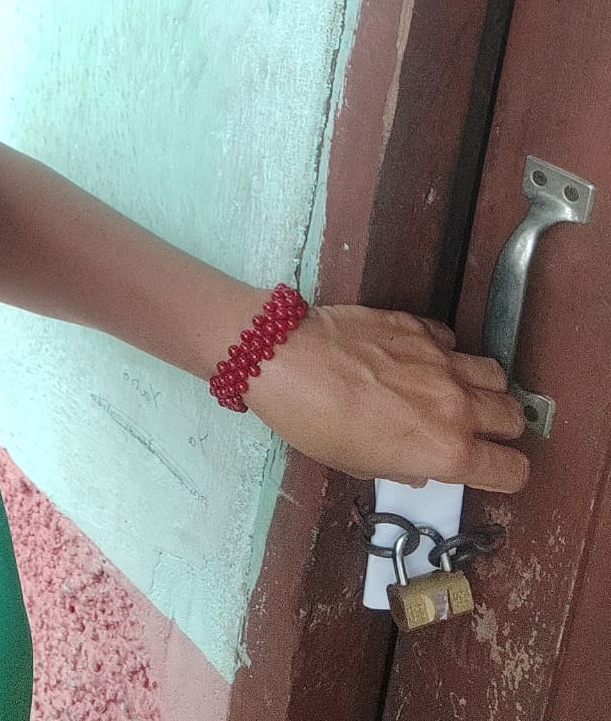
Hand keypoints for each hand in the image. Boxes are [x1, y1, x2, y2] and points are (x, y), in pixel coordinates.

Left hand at [245, 303, 528, 491]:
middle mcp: (456, 405)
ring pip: (493, 374)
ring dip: (482, 387)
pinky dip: (445, 353)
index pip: (512, 469)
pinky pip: (453, 341)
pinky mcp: (419, 325)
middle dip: (500, 427)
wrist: (284, 358)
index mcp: (446, 451)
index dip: (504, 472)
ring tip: (455, 392)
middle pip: (513, 416)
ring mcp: (441, 359)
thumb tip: (421, 462)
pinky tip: (418, 359)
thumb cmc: (315, 422)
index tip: (492, 469)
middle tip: (475, 429)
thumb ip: (405, 468)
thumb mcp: (360, 466)